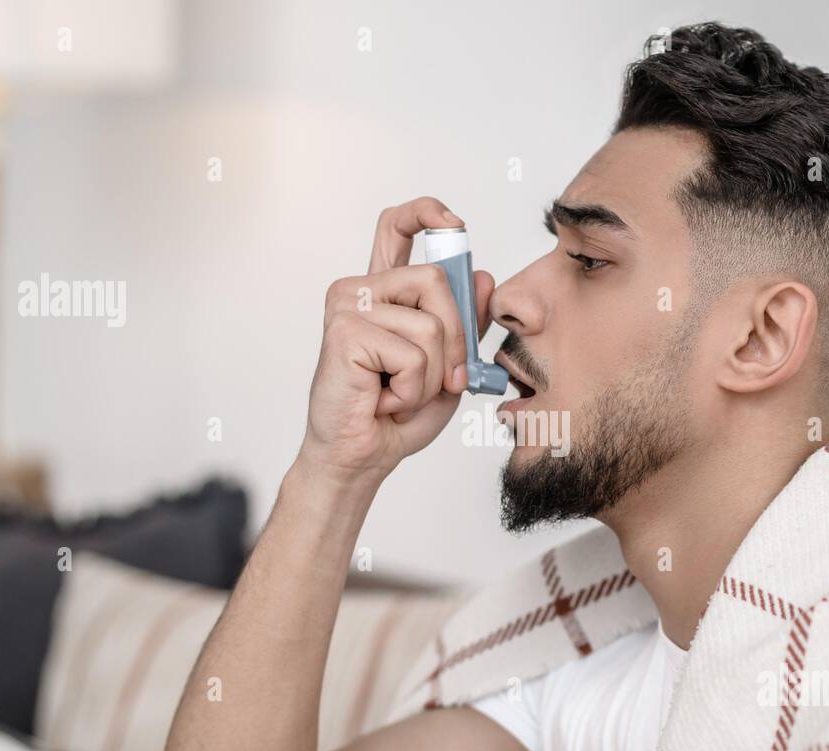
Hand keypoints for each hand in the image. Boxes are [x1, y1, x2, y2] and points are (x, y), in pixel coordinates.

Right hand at [299, 196, 497, 480]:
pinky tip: (383, 400)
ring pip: (430, 325)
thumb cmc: (397, 416)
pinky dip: (411, 389)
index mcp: (383, 293)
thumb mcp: (448, 365)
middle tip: (440, 381)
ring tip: (399, 395)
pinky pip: (412, 354)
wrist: (360, 458)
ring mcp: (347, 306)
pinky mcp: (344, 332)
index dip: (426, 213)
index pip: (396, 228)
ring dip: (431, 376)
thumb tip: (484, 276)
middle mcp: (361, 291)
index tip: (454, 224)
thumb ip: (465, 324)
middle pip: (437, 279)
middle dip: (456, 339)